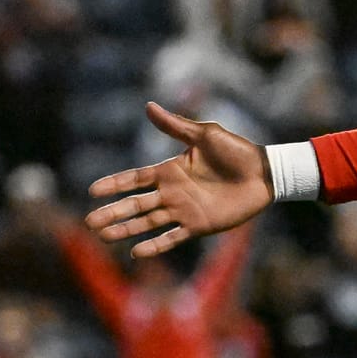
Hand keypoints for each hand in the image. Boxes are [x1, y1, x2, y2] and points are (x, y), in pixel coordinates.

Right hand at [83, 103, 273, 258]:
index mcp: (170, 170)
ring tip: (105, 236)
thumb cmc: (238, 151)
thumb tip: (148, 106)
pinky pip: (173, 237)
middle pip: (136, 204)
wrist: (266, 173)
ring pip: (148, 222)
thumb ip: (176, 125)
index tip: (92, 190)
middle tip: (90, 222)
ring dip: (126, 229)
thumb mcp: (205, 135)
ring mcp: (184, 210)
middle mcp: (173, 192)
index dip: (114, 184)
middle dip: (113, 212)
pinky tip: (137, 252)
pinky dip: (156, 245)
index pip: (134, 178)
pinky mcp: (199, 225)